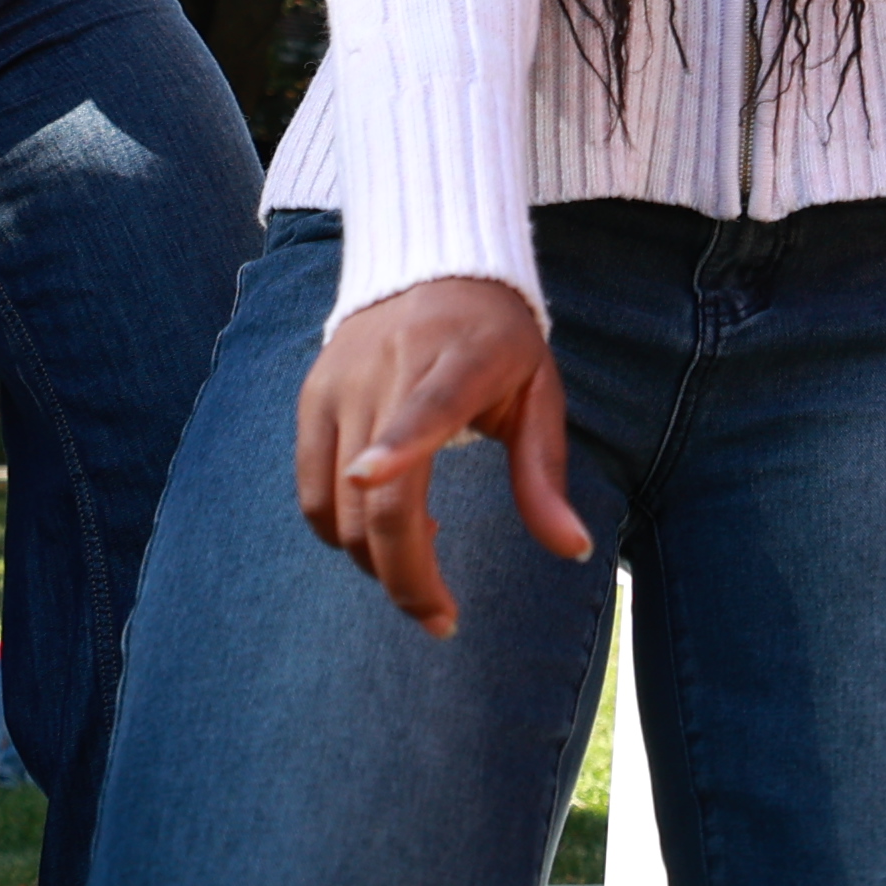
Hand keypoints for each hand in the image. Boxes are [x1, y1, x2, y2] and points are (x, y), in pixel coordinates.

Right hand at [297, 275, 590, 633]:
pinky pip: (311, 492)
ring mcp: (342, 383)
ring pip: (338, 502)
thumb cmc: (498, 343)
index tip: (372, 476)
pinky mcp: (311, 398)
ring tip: (423, 553)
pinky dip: (342, 530)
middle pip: (379, 490)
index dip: (397, 441)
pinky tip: (385, 524)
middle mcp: (391, 368)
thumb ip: (544, 473)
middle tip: (441, 618)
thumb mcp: (538, 394)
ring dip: (374, 558)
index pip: (427, 403)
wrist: (431, 267)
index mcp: (461, 360)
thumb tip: (573, 549)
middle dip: (405, 573)